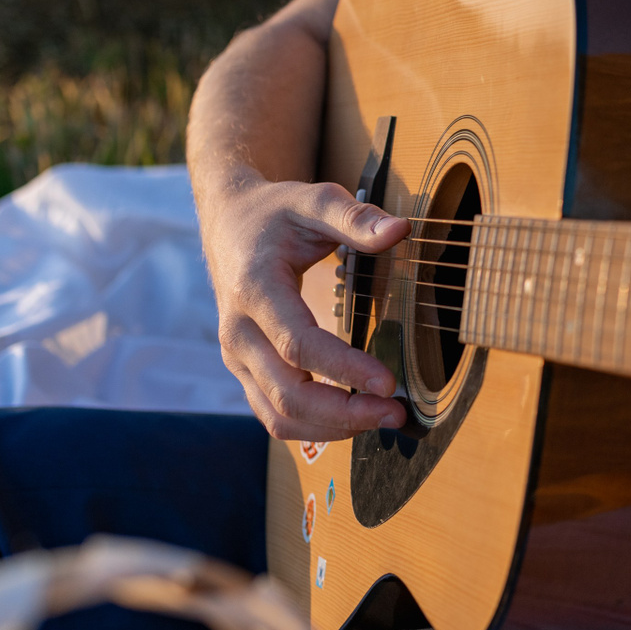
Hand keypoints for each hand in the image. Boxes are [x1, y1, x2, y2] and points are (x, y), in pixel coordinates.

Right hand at [203, 173, 411, 440]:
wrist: (230, 224)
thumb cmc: (276, 213)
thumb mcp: (314, 201)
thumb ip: (355, 217)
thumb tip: (400, 230)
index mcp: (254, 289)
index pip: (298, 344)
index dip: (344, 368)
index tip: (388, 382)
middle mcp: (238, 330)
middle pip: (286, 392)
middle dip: (343, 412)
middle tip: (395, 413)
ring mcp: (237, 355)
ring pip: (276, 414)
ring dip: (330, 427)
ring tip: (382, 419)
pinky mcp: (244, 369)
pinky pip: (272, 413)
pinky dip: (313, 427)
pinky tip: (353, 420)